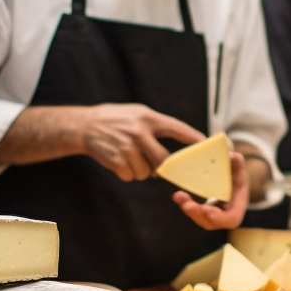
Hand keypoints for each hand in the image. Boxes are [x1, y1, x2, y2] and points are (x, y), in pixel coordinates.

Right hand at [81, 104, 204, 181]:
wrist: (84, 126)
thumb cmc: (115, 120)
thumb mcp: (137, 113)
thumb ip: (156, 126)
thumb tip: (177, 148)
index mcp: (148, 118)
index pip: (177, 128)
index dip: (193, 138)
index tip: (206, 145)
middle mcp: (139, 132)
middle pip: (163, 160)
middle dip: (162, 167)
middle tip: (157, 166)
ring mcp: (128, 147)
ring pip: (147, 172)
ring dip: (141, 170)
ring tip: (130, 157)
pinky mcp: (116, 160)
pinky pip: (131, 176)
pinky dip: (128, 173)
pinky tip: (120, 162)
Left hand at [173, 151, 247, 229]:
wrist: (230, 180)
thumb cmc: (236, 176)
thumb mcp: (239, 169)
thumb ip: (238, 163)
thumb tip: (232, 156)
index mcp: (237, 208)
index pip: (230, 219)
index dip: (219, 218)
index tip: (206, 210)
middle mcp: (224, 216)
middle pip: (211, 222)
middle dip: (198, 214)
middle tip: (187, 205)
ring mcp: (212, 216)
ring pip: (200, 218)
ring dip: (189, 209)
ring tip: (179, 196)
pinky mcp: (202, 211)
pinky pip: (194, 211)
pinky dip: (185, 204)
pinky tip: (178, 196)